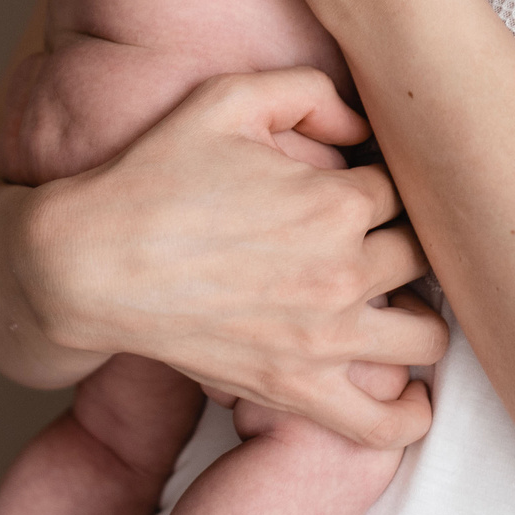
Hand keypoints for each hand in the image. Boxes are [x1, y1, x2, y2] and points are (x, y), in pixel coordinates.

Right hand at [22, 66, 448, 446]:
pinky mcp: (297, 390)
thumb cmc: (152, 176)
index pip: (403, 190)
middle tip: (370, 241)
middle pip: (422, 257)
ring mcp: (324, 339)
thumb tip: (361, 123)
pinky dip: (408, 411)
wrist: (87, 263)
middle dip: (402, 243)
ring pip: (427, 335)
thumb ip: (307, 91)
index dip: (378, 184)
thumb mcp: (225, 99)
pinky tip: (405, 391)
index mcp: (336, 200)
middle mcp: (342, 271)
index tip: (353, 188)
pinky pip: (385, 423)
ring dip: (416, 314)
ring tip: (388, 303)